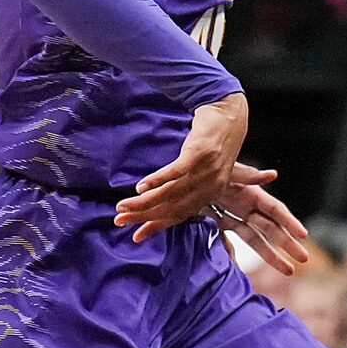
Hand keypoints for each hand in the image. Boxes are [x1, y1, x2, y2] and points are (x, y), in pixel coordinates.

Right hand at [117, 93, 248, 240]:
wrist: (227, 111)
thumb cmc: (213, 139)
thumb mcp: (205, 167)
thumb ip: (189, 185)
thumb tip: (162, 194)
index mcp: (210, 193)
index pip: (180, 215)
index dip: (156, 226)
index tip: (135, 236)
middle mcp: (210, 186)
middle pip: (172, 208)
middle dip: (143, 216)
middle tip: (120, 220)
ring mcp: (206, 170)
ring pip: (170, 193)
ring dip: (144, 202)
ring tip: (123, 206)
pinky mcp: (199, 153)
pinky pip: (175, 172)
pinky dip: (156, 181)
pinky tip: (140, 187)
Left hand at [208, 166, 310, 275]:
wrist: (179, 176)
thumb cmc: (205, 167)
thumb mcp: (226, 171)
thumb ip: (246, 175)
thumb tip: (273, 175)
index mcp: (250, 194)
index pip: (275, 210)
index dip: (290, 221)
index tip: (303, 235)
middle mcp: (245, 207)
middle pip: (271, 228)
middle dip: (287, 244)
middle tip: (303, 260)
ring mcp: (232, 217)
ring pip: (255, 239)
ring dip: (271, 255)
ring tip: (288, 270)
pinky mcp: (217, 224)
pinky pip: (228, 242)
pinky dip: (232, 255)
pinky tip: (239, 269)